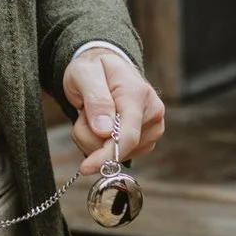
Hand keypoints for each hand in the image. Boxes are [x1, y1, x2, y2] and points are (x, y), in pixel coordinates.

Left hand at [65, 47, 165, 173]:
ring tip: (93, 115)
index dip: (106, 156)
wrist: (106, 66)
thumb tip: (104, 131)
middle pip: (119, 148)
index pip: (127, 135)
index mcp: (138, 94)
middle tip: (83, 112)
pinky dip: (102, 146)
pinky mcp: (147, 140)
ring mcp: (153, 128)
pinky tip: (101, 126)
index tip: (86, 168)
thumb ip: (95, 99)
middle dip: (91, 139)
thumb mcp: (85, 74)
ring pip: (117, 155)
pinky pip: (120, 155)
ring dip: (95, 142)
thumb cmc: (94, 68)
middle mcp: (152, 113)